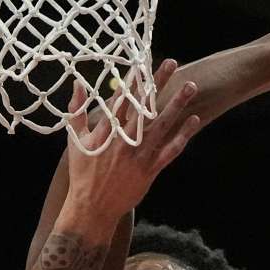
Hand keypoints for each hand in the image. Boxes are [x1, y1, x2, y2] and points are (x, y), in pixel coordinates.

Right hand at [62, 59, 203, 222]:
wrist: (92, 208)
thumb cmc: (83, 173)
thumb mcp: (75, 141)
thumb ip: (76, 112)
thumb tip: (77, 86)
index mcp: (107, 131)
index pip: (122, 98)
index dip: (134, 79)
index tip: (144, 61)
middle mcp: (126, 140)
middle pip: (146, 106)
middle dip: (159, 83)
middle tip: (172, 64)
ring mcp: (140, 155)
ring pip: (162, 125)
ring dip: (177, 105)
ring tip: (191, 87)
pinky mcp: (150, 170)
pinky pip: (170, 150)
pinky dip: (183, 136)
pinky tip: (194, 120)